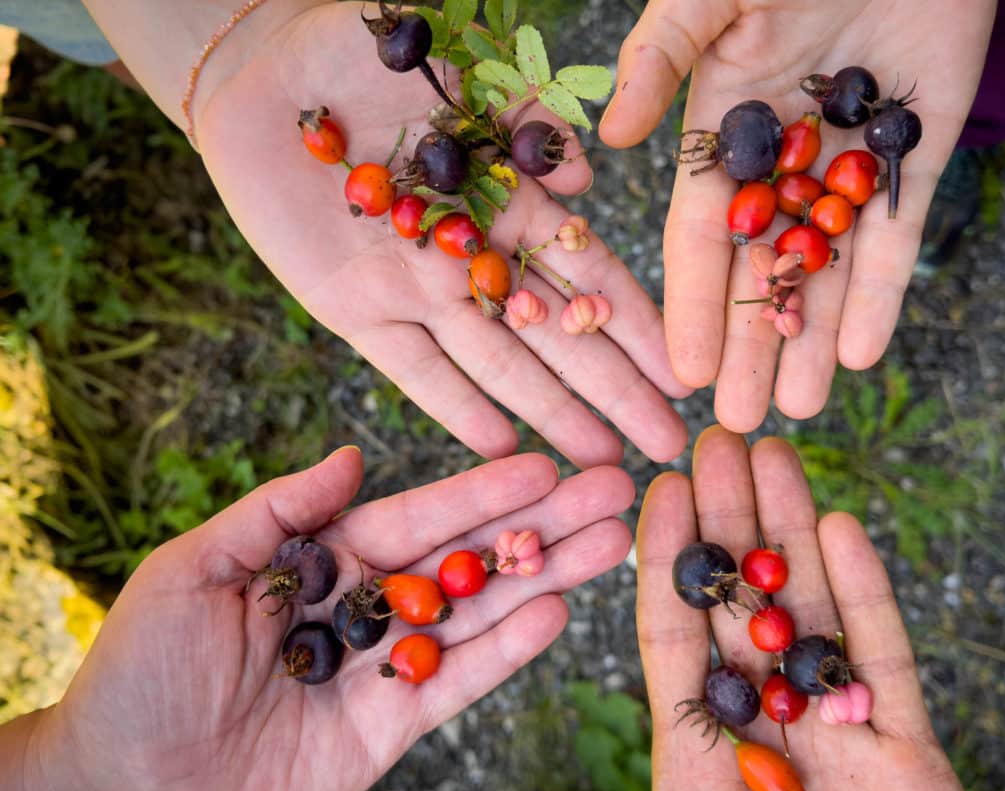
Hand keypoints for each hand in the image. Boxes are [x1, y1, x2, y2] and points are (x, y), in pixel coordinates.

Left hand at [15, 447, 633, 790]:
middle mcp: (370, 605)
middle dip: (542, 524)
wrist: (124, 789)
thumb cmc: (142, 670)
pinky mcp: (394, 726)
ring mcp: (388, 667)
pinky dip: (508, 650)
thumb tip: (354, 454)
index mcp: (326, 558)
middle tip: (613, 491)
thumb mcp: (195, 569)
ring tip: (612, 544)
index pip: (421, 517)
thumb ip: (280, 513)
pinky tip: (555, 612)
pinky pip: (460, 683)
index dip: (484, 492)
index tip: (547, 462)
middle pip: (469, 558)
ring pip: (481, 614)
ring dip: (546, 577)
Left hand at [194, 2, 689, 466]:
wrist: (261, 72)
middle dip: (616, 392)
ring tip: (601, 461)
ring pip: (500, 365)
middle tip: (667, 445)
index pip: (591, 276)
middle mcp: (473, 257)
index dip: (638, 326)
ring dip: (552, 414)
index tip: (683, 372)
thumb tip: (588, 181)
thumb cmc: (365, 55)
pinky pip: (413, 371)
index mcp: (510, 201)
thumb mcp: (460, 74)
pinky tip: (499, 450)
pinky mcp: (355, 312)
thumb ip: (526, 128)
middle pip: (558, 338)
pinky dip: (454, 409)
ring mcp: (418, 291)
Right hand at [601, 0, 995, 427]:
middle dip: (750, 344)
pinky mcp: (917, 153)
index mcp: (721, 128)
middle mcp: (780, 158)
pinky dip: (882, 294)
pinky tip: (863, 355)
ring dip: (813, 339)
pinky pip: (897, 236)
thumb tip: (609, 137)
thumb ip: (660, 58)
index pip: (698, 235)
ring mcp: (847, 161)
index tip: (681, 371)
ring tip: (800, 412)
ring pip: (828, 268)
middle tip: (738, 423)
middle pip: (761, 270)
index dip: (691, 304)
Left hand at [635, 427, 981, 790]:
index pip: (671, 643)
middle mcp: (769, 744)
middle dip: (728, 523)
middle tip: (711, 433)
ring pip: (814, 615)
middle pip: (743, 610)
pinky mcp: (914, 767)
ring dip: (791, 533)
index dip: (661, 566)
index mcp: (697, 772)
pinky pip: (888, 665)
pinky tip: (839, 524)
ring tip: (771, 447)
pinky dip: (868, 596)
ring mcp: (844, 748)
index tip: (647, 489)